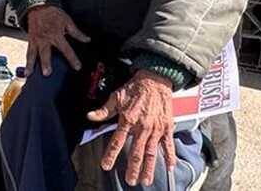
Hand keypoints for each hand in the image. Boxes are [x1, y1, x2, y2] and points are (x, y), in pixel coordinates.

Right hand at [24, 4, 89, 76]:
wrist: (38, 5)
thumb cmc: (52, 13)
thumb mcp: (67, 21)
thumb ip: (76, 32)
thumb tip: (86, 39)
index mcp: (56, 35)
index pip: (66, 49)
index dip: (72, 58)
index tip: (77, 67)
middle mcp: (45, 39)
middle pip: (46, 52)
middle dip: (46, 63)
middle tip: (47, 73)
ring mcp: (36, 40)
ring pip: (33, 54)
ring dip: (31, 64)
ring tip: (30, 74)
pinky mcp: (30, 40)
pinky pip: (28, 52)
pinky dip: (27, 62)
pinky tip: (26, 71)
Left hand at [88, 69, 175, 186]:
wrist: (155, 79)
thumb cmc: (135, 88)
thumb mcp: (116, 97)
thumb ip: (104, 110)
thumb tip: (90, 116)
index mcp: (128, 120)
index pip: (117, 141)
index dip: (110, 155)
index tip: (106, 165)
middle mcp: (142, 127)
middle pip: (136, 152)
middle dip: (132, 168)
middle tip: (130, 181)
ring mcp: (155, 128)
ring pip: (151, 152)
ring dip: (149, 168)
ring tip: (146, 180)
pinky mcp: (166, 127)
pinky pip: (168, 144)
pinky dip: (170, 156)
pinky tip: (169, 167)